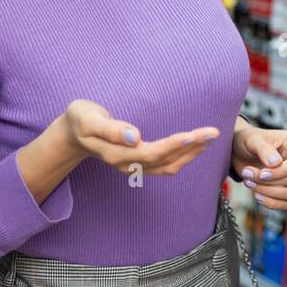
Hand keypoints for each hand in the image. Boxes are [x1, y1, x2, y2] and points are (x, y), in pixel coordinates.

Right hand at [60, 99, 219, 175]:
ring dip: (192, 154)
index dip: (173, 145)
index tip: (193, 135)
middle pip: (165, 161)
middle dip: (191, 147)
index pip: (151, 153)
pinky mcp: (140, 163)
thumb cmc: (81, 120)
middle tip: (213, 132)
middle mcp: (129, 164)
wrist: (73, 134)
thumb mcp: (88, 119)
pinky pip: (167, 165)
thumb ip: (111, 129)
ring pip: (169, 166)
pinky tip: (196, 145)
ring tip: (211, 137)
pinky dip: (184, 156)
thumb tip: (135, 137)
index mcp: (117, 154)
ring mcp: (135, 166)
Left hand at [230, 121, 286, 210]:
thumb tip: (276, 163)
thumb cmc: (248, 141)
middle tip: (247, 174)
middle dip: (268, 182)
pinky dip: (270, 203)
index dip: (281, 171)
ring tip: (249, 183)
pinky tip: (256, 195)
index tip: (262, 174)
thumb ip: (264, 150)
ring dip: (268, 192)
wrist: (241, 152)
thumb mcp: (252, 140)